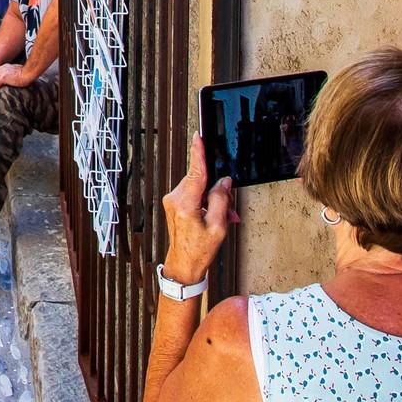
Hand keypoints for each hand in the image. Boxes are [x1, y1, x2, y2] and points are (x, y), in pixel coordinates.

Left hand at [161, 135, 232, 287]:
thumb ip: (221, 200)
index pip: (195, 172)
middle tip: (228, 207)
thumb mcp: (218, 226)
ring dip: (212, 199)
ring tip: (222, 216)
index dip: (198, 153)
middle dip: (216, 190)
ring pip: (198, 188)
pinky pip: (193, 195)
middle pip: (200, 181)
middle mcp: (175, 199)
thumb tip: (223, 182)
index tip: (198, 137)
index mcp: (186, 204)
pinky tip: (213, 215)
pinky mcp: (174, 204)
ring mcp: (172, 201)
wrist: (184, 264)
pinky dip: (205, 202)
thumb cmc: (199, 250)